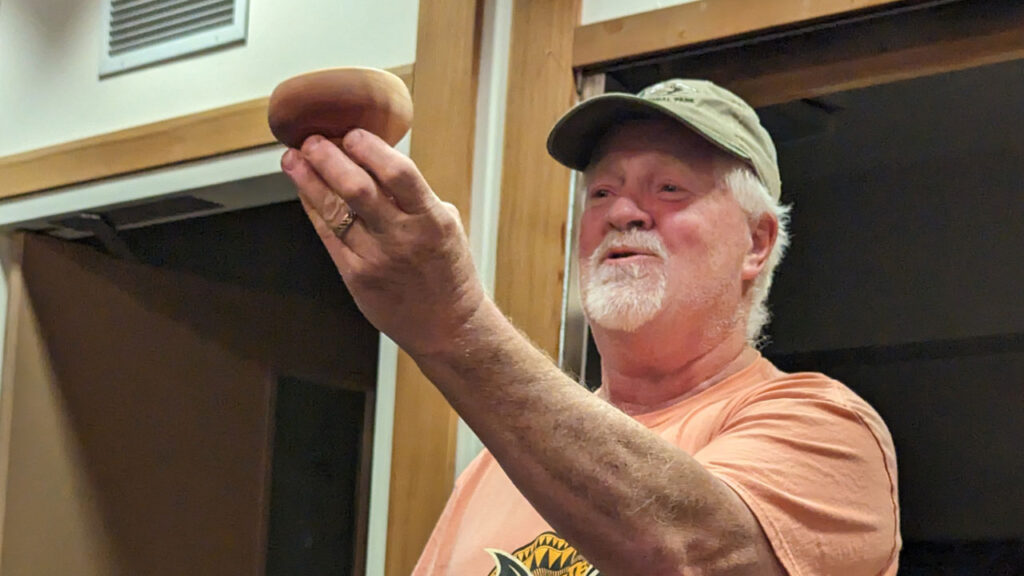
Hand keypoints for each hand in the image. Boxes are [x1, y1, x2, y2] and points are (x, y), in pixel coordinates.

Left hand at [281, 130, 485, 358]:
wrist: (447, 326)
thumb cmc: (449, 272)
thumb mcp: (446, 226)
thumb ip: (416, 196)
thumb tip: (379, 161)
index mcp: (432, 220)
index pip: (399, 174)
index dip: (370, 149)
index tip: (352, 133)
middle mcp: (403, 237)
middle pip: (358, 189)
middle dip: (329, 159)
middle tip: (312, 140)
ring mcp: (376, 258)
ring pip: (334, 211)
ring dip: (309, 180)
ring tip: (293, 158)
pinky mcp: (356, 276)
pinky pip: (327, 235)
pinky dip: (313, 208)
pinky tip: (304, 190)